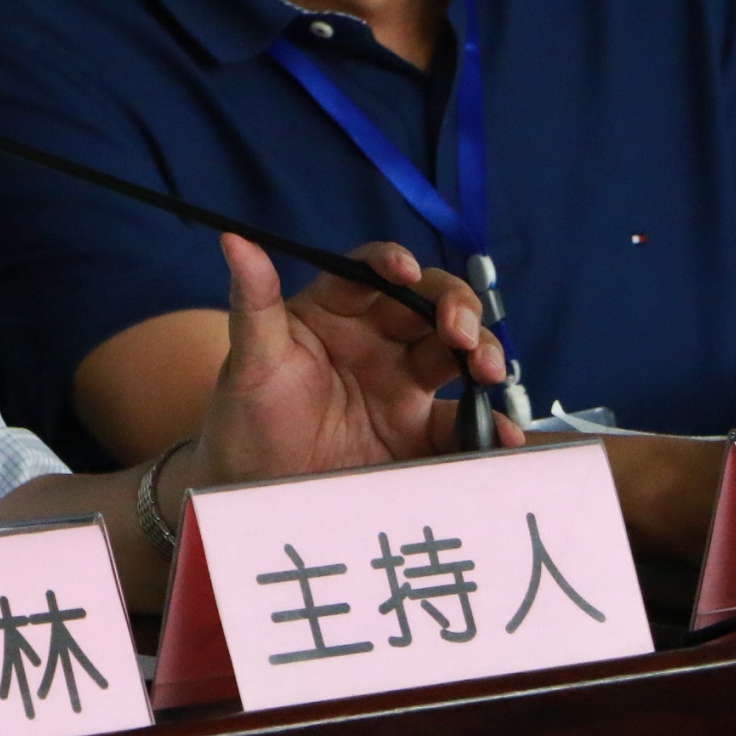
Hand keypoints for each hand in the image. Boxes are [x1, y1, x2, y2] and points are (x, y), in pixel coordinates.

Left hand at [190, 235, 517, 487]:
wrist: (255, 496)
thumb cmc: (245, 418)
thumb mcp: (249, 363)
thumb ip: (253, 303)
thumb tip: (234, 239)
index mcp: (336, 310)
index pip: (372, 273)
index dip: (392, 264)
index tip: (404, 271)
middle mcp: (377, 339)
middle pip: (430, 305)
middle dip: (455, 308)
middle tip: (460, 333)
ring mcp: (404, 385)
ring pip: (457, 353)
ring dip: (482, 352)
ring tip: (487, 370)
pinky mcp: (419, 433)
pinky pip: (462, 421)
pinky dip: (489, 423)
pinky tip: (501, 434)